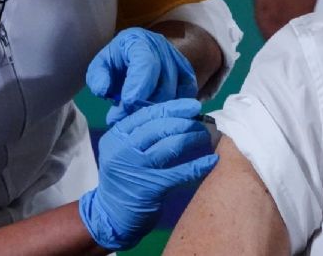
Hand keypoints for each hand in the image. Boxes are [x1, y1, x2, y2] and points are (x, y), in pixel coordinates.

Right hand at [78, 99, 217, 249]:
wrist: (110, 216)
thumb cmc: (123, 179)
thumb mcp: (122, 150)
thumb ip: (139, 133)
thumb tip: (172, 113)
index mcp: (116, 136)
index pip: (147, 114)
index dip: (172, 107)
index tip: (192, 105)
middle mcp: (123, 149)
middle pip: (160, 127)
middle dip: (185, 121)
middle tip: (202, 122)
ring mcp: (136, 169)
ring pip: (171, 146)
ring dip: (193, 138)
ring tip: (206, 136)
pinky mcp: (150, 188)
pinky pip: (179, 172)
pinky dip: (198, 165)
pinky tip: (212, 160)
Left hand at [86, 27, 196, 124]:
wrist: (136, 55)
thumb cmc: (117, 61)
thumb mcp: (101, 65)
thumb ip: (97, 77)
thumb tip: (104, 91)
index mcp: (139, 41)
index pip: (146, 63)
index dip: (139, 85)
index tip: (127, 103)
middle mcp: (163, 48)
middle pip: (164, 83)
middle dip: (145, 105)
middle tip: (125, 120)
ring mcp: (179, 61)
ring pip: (176, 93)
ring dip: (157, 111)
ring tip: (137, 120)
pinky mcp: (188, 75)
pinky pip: (187, 97)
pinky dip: (173, 109)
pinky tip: (157, 115)